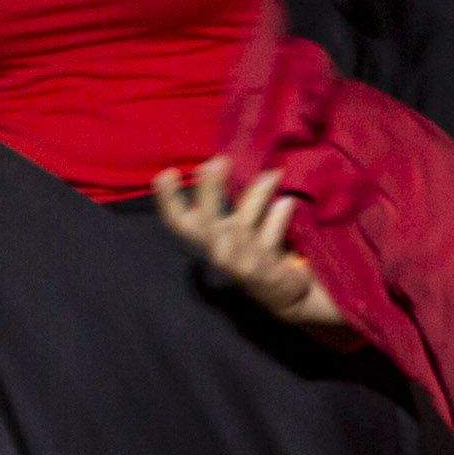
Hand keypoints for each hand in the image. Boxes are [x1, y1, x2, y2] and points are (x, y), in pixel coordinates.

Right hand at [151, 164, 350, 332]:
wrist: (281, 293)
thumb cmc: (252, 251)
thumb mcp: (235, 227)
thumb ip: (235, 201)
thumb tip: (225, 161)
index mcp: (206, 240)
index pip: (179, 221)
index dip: (168, 200)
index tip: (166, 173)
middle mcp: (219, 252)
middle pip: (207, 222)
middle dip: (210, 191)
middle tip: (217, 161)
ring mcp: (241, 262)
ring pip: (244, 225)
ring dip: (258, 196)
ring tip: (273, 174)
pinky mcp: (264, 269)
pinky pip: (271, 236)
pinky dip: (279, 217)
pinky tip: (287, 203)